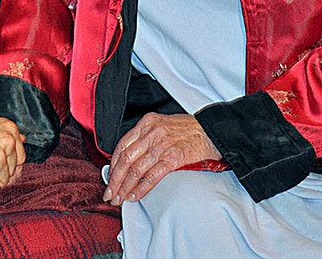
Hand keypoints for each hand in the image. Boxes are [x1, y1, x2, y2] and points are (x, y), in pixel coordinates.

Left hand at [103, 113, 219, 204]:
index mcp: (147, 123)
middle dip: (114, 180)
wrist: (211, 130)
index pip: (122, 145)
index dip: (113, 165)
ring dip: (125, 187)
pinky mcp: (173, 158)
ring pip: (136, 169)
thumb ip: (146, 138)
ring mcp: (162, 145)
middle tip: (110, 193)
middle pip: (125, 159)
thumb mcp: (162, 125)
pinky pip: (152, 176)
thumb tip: (130, 159)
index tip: (109, 178)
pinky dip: (141, 188)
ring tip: (120, 198)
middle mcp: (151, 132)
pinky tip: (135, 196)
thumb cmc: (189, 129)